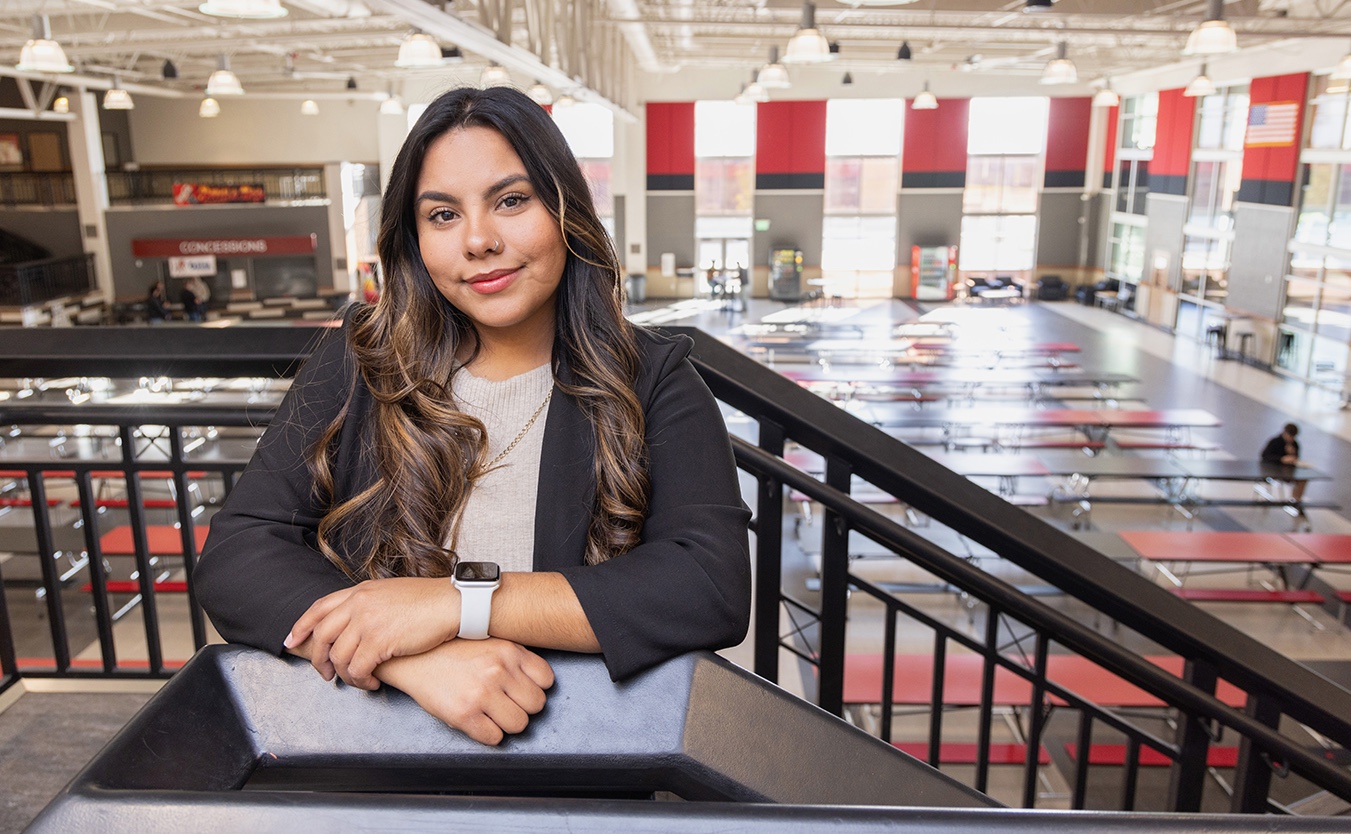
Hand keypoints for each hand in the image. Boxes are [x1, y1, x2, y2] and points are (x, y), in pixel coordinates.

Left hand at [286, 577, 459, 689]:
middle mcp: (359, 604)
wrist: (453, 603)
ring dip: (343, 675)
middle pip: (321, 635)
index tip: (292, 640)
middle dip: (317, 659)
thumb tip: (358, 620)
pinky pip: (357, 669)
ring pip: (338, 657)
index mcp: (361, 591)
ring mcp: (367, 622)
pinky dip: (360, 681)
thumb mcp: (391, 592)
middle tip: (323, 673)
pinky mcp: (379, 642)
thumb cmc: (430, 600)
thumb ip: (369, 603)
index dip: (301, 625)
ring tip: (357, 681)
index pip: (319, 607)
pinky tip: (371, 683)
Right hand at [376, 638, 553, 744]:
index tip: (524, 690)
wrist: (412, 657)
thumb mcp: (489, 641)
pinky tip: (478, 721)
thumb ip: (514, 657)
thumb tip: (538, 680)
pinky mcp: (464, 715)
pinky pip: (495, 738)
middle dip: (523, 707)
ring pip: (520, 724)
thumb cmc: (451, 650)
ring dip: (507, 723)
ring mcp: (481, 693)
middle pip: (536, 705)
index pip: (546, 680)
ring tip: (492, 713)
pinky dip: (489, 734)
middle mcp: (498, 671)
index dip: (536, 688)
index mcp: (508, 651)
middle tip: (507, 703)